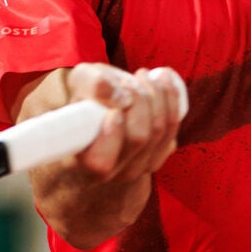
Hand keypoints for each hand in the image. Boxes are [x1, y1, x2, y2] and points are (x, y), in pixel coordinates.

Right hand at [65, 62, 188, 182]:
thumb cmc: (85, 97)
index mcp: (78, 163)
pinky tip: (160, 80)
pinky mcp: (156, 158)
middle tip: (129, 81)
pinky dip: (170, 99)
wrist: (100, 110)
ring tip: (142, 76)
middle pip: (138, 138)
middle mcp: (108, 174)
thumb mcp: (79, 82)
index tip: (114, 111)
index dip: (112, 136)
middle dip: (139, 100)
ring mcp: (135, 170)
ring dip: (155, 95)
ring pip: (159, 131)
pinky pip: (172, 128)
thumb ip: (92, 84)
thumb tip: (120, 95)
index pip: (98, 163)